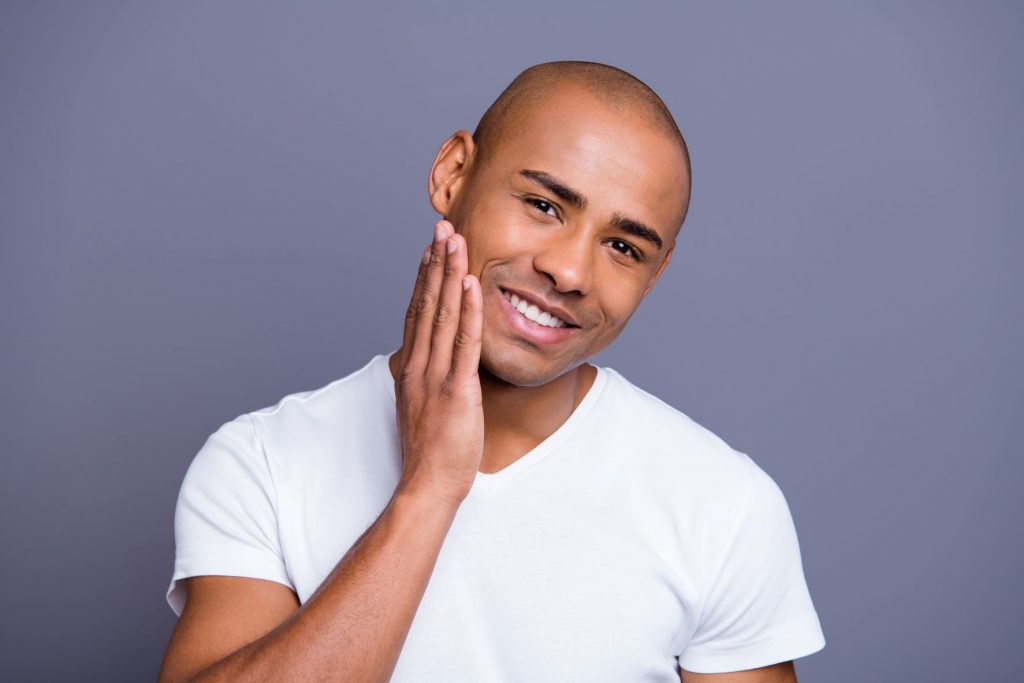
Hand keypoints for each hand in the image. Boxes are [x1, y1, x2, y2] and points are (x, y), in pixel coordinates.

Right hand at [393, 219, 483, 505]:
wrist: (427, 484)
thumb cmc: (429, 451)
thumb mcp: (420, 406)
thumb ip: (422, 378)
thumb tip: (425, 361)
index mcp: (410, 368)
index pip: (416, 312)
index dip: (423, 278)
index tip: (430, 249)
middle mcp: (418, 365)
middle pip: (426, 303)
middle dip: (434, 262)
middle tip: (442, 227)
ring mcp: (435, 376)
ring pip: (442, 314)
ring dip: (448, 273)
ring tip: (454, 239)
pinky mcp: (456, 389)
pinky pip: (463, 342)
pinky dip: (467, 310)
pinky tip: (470, 283)